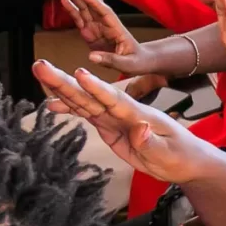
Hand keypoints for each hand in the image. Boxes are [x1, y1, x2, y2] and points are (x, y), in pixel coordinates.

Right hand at [32, 61, 225, 182]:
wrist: (186, 160)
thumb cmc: (181, 156)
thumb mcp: (168, 154)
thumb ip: (151, 143)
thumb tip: (139, 128)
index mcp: (139, 114)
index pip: (115, 99)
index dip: (97, 88)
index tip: (79, 74)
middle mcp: (123, 111)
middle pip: (90, 95)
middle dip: (66, 81)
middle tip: (41, 65)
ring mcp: (115, 118)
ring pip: (84, 101)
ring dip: (61, 88)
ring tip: (40, 71)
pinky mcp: (110, 127)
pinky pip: (86, 114)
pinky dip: (69, 107)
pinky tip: (51, 102)